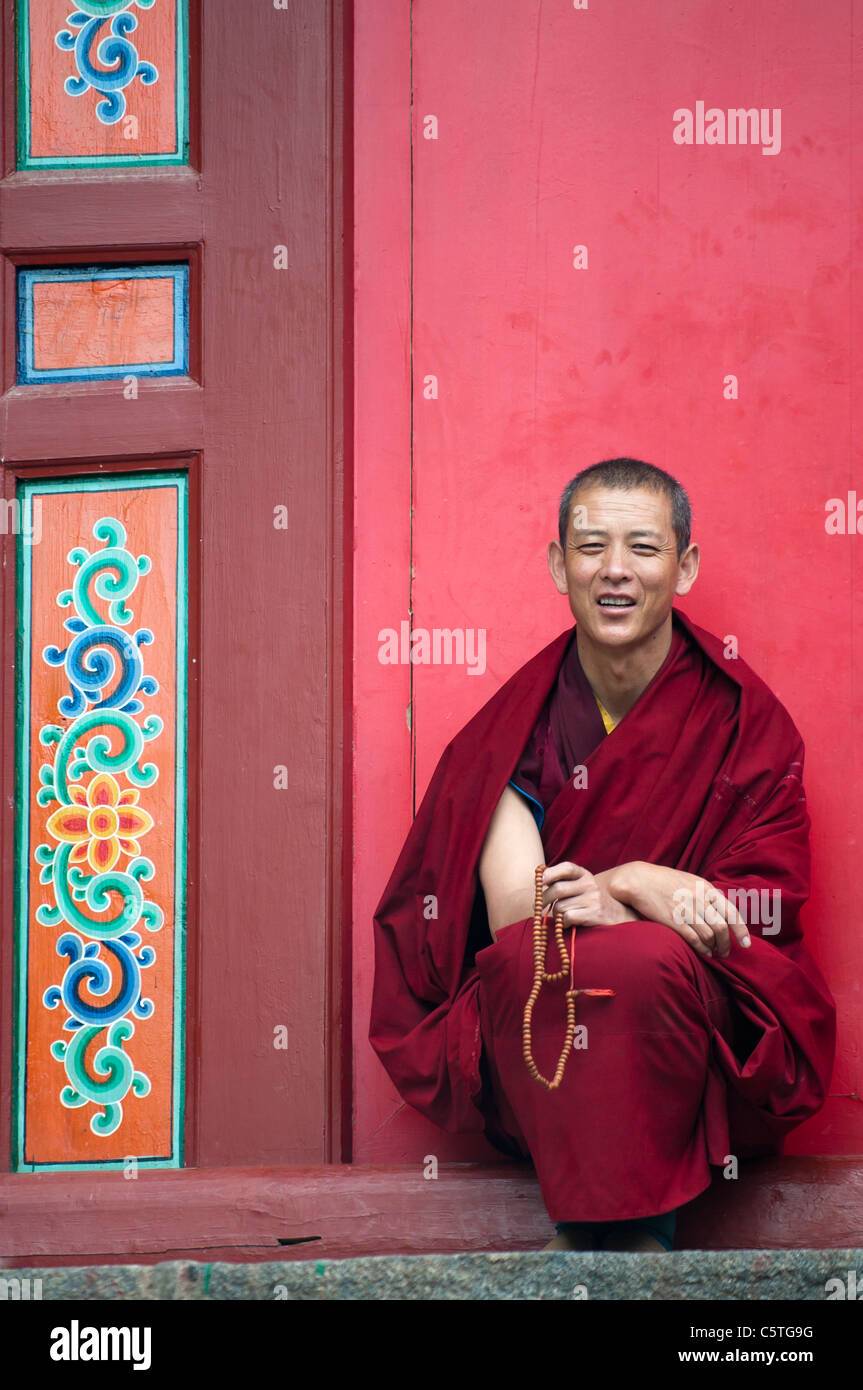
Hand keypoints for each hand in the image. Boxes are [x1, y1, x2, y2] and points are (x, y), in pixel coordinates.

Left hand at [541, 861, 637, 926]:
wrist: (616, 917)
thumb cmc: (589, 902)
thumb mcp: (579, 887)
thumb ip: (562, 882)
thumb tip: (538, 881)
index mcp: (584, 875)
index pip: (567, 868)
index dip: (551, 873)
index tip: (541, 881)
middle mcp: (590, 884)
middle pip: (558, 889)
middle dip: (543, 900)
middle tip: (538, 907)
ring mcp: (593, 898)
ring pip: (560, 906)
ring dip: (556, 915)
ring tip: (562, 917)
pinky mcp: (594, 913)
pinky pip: (567, 917)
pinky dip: (563, 923)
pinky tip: (568, 923)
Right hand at [612, 861, 750, 958]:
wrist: (639, 880)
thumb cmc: (664, 882)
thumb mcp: (690, 881)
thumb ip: (706, 895)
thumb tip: (721, 911)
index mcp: (705, 888)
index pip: (731, 912)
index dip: (741, 930)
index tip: (746, 944)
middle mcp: (699, 898)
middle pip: (722, 927)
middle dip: (727, 944)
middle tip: (727, 952)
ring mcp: (686, 909)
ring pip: (710, 935)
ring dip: (715, 948)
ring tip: (715, 953)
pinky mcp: (673, 920)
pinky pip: (694, 939)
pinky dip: (702, 949)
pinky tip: (704, 952)